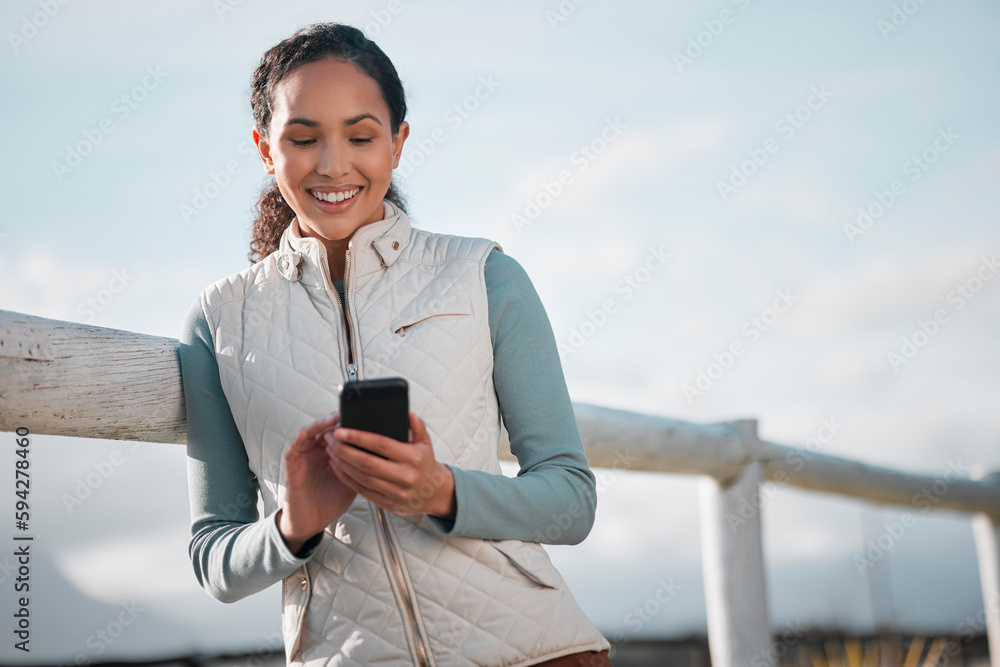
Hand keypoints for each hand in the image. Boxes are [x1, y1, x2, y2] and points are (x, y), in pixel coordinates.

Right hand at [278, 413, 357, 552]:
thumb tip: (387, 454)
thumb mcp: (355, 480)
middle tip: (350, 413)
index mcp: (334, 453)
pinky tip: (307, 433)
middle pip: (328, 429)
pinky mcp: (293, 466)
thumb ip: (365, 465)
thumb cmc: (332, 500)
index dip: (351, 425)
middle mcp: (319, 451)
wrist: (312, 521)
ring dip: (321, 425)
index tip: (366, 417)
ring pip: (311, 433)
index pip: (342, 433)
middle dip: (339, 421)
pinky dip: (299, 439)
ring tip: (333, 419)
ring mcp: (306, 457)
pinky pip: (293, 449)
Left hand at [325, 413, 455, 518]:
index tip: (341, 430)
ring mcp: (396, 492)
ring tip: (331, 451)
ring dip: (343, 464)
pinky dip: (348, 479)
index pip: (381, 445)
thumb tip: (409, 414)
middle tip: (331, 439)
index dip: (358, 437)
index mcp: (412, 458)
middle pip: (367, 463)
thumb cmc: (425, 464)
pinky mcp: (388, 503)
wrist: (433, 492)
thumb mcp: (425, 443)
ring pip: (362, 478)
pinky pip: (363, 491)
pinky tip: (338, 468)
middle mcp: (404, 476)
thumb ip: (417, 427)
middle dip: (344, 450)